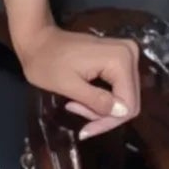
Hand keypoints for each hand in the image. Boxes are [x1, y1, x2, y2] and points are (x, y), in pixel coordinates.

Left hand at [14, 25, 144, 137]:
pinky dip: (102, 97)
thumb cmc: (47, 62)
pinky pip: (119, 86)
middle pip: (129, 101)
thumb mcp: (68, 86)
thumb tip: (122, 113)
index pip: (128, 105)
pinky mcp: (120, 56)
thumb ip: (97, 100)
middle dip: (104, 115)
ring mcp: (127, 53)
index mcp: (120, 60)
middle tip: (77, 111)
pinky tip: (83, 99)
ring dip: (101, 107)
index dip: (108, 122)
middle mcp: (130, 53)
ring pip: (125, 96)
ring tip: (76, 105)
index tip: (84, 128)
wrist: (38, 39)